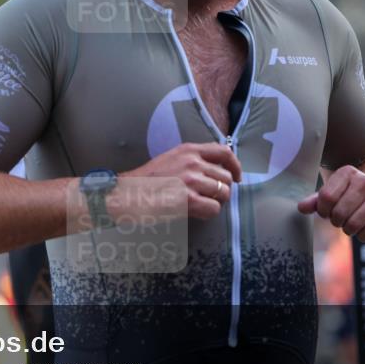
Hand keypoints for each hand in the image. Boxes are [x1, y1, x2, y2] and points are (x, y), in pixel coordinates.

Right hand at [112, 142, 242, 221]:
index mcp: (188, 150)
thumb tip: (214, 172)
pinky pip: (214, 208)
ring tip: (200, 205)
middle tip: (209, 198)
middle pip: (226, 178)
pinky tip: (195, 212)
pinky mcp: (188, 199)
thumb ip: (191, 161)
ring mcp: (191, 180)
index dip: (235, 166)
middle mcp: (192, 162)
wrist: (127, 195)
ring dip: (215, 202)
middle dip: (222, 190)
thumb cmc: (145, 181)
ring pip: (223, 193)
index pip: (224, 152)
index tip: (237, 177)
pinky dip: (209, 213)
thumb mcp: (170, 160)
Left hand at [297, 165, 364, 241]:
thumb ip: (317, 200)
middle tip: (343, 218)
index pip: (326, 198)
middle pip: (338, 213)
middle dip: (337, 221)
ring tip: (354, 221)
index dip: (324, 210)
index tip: (329, 211)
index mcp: (348, 173)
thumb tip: (301, 207)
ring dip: (349, 229)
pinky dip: (363, 236)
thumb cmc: (356, 194)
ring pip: (352, 225)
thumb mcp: (336, 191)